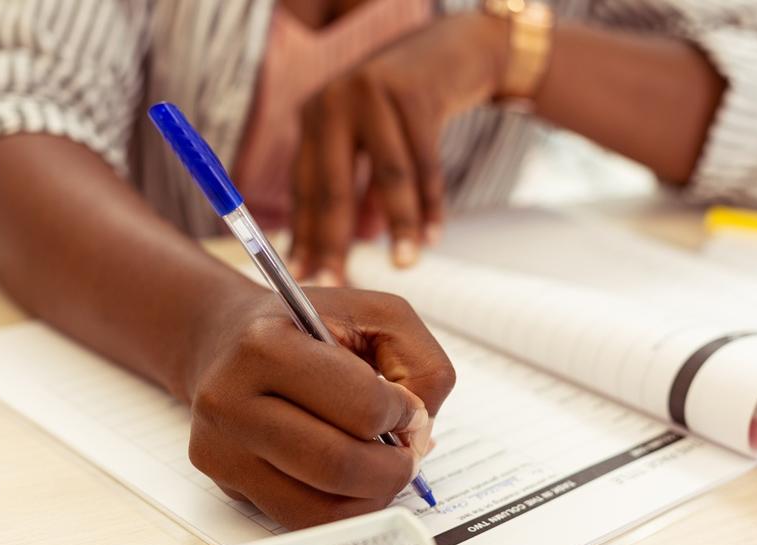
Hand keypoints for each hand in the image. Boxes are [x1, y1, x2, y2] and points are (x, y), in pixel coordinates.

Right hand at [182, 286, 454, 528]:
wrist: (225, 338)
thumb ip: (419, 360)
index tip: (408, 407)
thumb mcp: (374, 312)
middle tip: (407, 450)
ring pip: (322, 506)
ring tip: (384, 465)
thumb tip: (420, 426)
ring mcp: (222, 447)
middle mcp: (230, 399)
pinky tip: (355, 480)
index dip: (404, 413)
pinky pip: (303, 520)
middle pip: (338, 464)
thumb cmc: (306, 324)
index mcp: (265, 346)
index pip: (360, 406)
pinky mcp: (226, 481)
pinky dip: (345, 510)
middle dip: (394, 466)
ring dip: (373, 493)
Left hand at [290, 12, 508, 283]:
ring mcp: (373, 93)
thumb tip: (346, 246)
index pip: (305, 188)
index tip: (303, 279)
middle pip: (333, 185)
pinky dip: (431, 203)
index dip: (304, 237)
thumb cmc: (405, 105)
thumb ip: (357, 188)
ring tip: (405, 263)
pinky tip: (433, 235)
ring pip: (386, 176)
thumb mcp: (369, 140)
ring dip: (399, 225)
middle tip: (334, 284)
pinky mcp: (414, 93)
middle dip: (334, 241)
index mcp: (316, 117)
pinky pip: (425, 162)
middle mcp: (335, 102)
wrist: (453, 49)